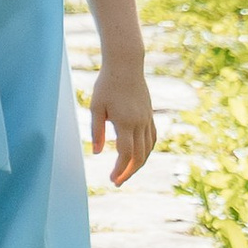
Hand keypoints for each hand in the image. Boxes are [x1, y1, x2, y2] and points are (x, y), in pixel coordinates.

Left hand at [88, 68, 156, 184]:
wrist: (126, 65)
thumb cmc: (106, 84)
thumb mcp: (95, 107)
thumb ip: (96, 130)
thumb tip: (96, 152)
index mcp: (125, 122)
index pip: (126, 154)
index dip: (121, 170)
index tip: (112, 179)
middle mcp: (139, 123)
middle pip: (139, 156)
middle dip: (129, 172)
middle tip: (117, 182)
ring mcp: (147, 119)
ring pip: (148, 149)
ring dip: (139, 164)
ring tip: (127, 172)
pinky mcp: (149, 114)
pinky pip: (152, 138)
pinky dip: (147, 150)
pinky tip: (139, 156)